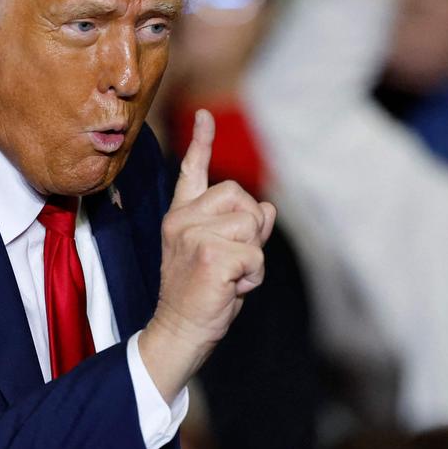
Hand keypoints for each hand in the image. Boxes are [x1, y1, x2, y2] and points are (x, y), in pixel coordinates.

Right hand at [139, 110, 275, 402]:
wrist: (179, 332)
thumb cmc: (202, 296)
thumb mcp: (222, 256)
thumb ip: (241, 230)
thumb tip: (268, 209)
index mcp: (181, 217)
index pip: (192, 172)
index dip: (201, 143)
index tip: (204, 116)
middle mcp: (182, 220)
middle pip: (242, 197)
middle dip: (251, 228)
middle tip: (234, 260)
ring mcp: (193, 235)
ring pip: (252, 225)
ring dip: (254, 256)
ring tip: (231, 277)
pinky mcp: (210, 255)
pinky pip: (256, 254)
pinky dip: (254, 276)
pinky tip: (232, 288)